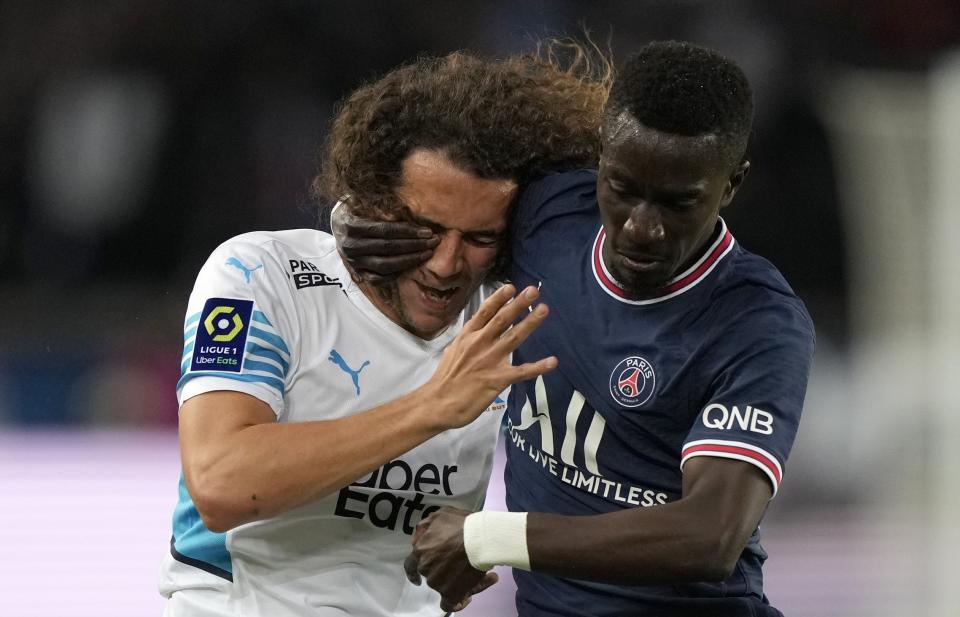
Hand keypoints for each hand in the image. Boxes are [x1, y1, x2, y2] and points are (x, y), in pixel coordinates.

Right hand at [330, 202, 437, 282]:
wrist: (338, 224)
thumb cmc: (356, 209)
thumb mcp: (363, 200)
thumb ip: (380, 204)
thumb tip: (405, 205)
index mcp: (352, 225)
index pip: (385, 230)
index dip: (408, 231)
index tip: (427, 231)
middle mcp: (351, 246)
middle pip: (388, 248)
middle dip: (414, 246)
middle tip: (433, 242)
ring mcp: (354, 262)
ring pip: (385, 266)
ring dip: (409, 261)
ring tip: (426, 254)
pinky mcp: (357, 273)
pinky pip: (378, 279)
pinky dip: (395, 274)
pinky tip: (410, 266)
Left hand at [405, 507, 497, 611]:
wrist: (481, 539)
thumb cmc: (462, 525)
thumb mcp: (439, 516)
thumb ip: (424, 528)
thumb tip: (416, 540)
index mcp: (420, 551)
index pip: (410, 565)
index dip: (413, 571)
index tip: (416, 577)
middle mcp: (425, 568)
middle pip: (428, 572)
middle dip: (440, 567)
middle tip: (456, 561)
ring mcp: (437, 582)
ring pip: (441, 584)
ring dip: (452, 579)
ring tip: (470, 569)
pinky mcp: (451, 593)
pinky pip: (449, 604)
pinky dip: (456, 602)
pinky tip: (465, 598)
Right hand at [423, 284, 555, 429]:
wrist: (437, 403)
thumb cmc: (444, 380)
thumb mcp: (451, 352)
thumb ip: (464, 342)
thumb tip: (468, 337)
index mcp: (467, 336)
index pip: (484, 312)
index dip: (499, 298)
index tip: (511, 287)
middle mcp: (479, 344)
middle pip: (502, 319)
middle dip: (519, 304)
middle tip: (534, 290)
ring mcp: (489, 360)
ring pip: (514, 337)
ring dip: (530, 323)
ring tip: (544, 309)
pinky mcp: (497, 379)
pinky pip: (522, 371)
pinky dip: (538, 367)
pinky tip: (553, 361)